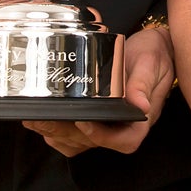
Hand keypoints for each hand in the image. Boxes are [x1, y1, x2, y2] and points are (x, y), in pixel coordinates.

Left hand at [25, 25, 176, 157]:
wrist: (152, 46)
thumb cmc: (154, 54)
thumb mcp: (151, 64)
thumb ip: (143, 84)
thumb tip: (140, 106)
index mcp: (141, 118)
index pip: (125, 141)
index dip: (102, 137)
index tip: (83, 121)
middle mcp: (124, 126)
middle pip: (94, 143)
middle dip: (66, 133)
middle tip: (43, 117)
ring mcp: (109, 125)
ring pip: (80, 143)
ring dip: (57, 134)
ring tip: (36, 119)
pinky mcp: (96, 119)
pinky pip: (75, 137)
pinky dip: (58, 133)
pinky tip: (43, 121)